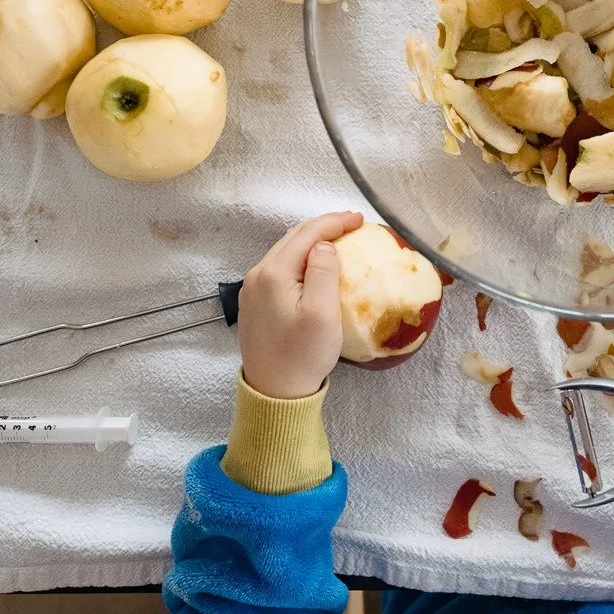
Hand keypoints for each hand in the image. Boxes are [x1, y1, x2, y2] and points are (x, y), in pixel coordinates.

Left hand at [237, 211, 363, 399]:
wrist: (274, 393)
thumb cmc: (302, 356)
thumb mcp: (322, 314)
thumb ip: (323, 272)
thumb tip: (324, 246)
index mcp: (273, 274)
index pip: (306, 234)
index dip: (334, 222)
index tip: (360, 220)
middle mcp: (257, 275)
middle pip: (293, 238)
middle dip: (323, 226)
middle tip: (353, 224)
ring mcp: (253, 289)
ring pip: (285, 251)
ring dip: (312, 241)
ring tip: (339, 238)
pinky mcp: (256, 303)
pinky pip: (281, 268)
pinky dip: (301, 258)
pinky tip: (316, 263)